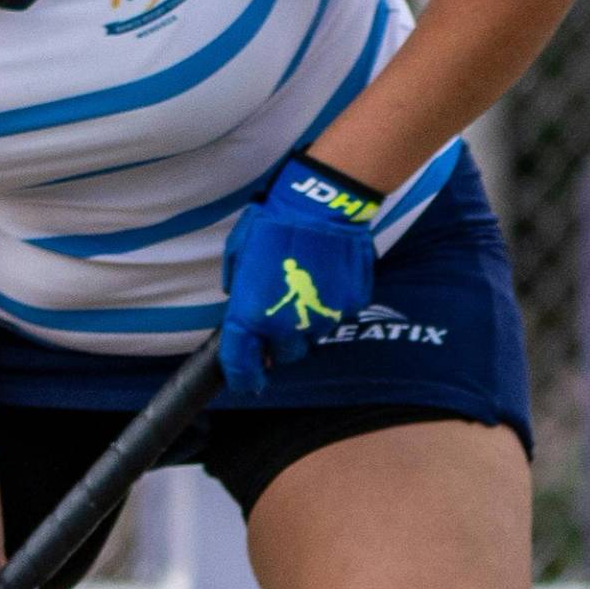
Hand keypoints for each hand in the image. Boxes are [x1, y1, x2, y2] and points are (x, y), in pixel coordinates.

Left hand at [216, 153, 383, 397]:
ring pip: (312, 334)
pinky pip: (338, 314)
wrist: (322, 205)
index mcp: (252, 316)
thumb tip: (240, 303)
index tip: (246, 383)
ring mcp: (323, 317)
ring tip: (304, 285)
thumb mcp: (239, 255)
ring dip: (305, 321)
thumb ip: (238, 289)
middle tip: (277, 316)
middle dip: (279, 342)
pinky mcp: (350, 304)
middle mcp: (288, 325)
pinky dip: (331, 302)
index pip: (242, 363)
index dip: (243, 377)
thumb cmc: (271, 225)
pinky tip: (326, 275)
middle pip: (285, 354)